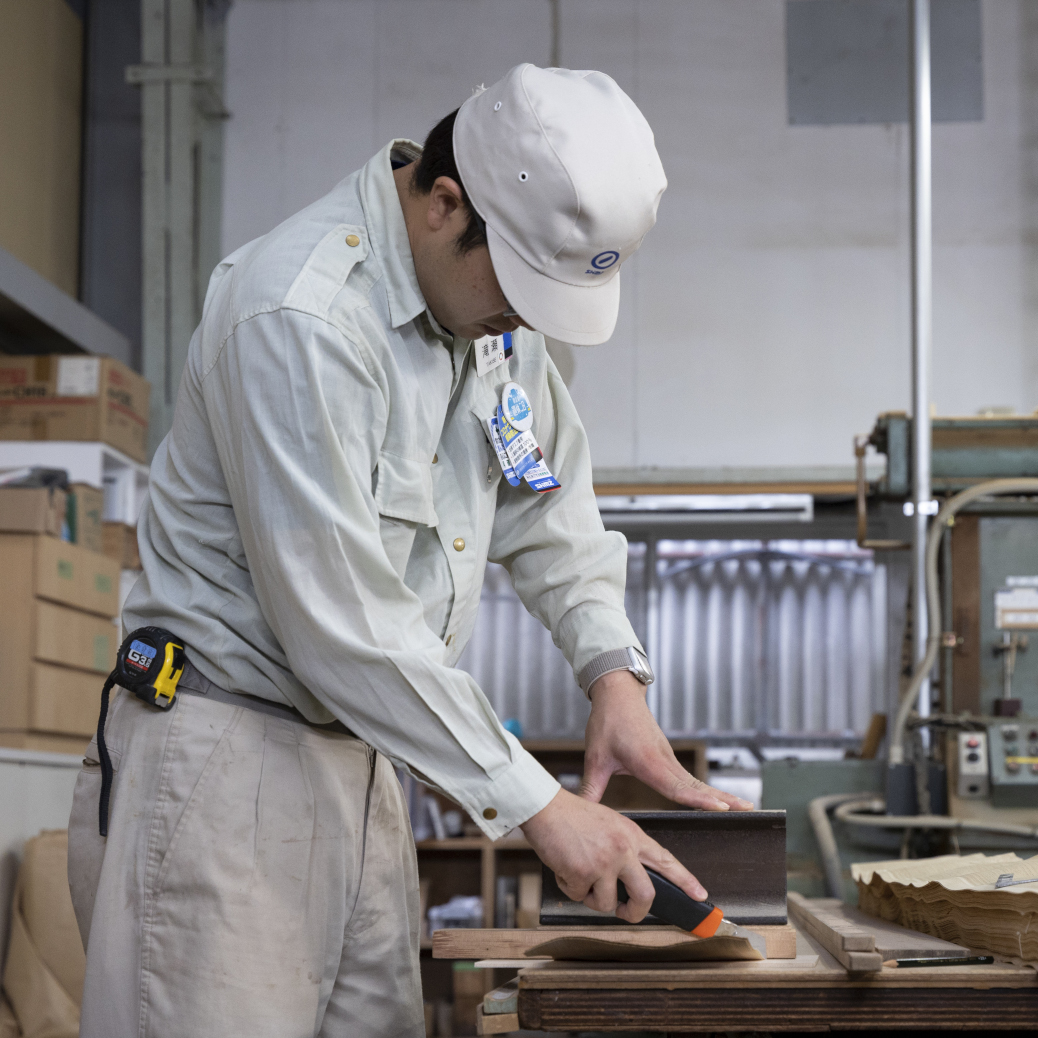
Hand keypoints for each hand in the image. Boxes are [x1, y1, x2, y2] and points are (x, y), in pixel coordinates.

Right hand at [520, 788, 706, 922]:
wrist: (545, 808)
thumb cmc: (571, 816)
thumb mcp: (608, 824)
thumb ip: (623, 848)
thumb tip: (625, 881)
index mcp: (632, 835)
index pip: (666, 861)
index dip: (685, 881)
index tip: (699, 896)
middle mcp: (624, 849)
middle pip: (645, 894)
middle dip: (636, 912)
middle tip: (626, 913)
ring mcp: (606, 862)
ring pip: (607, 902)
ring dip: (589, 896)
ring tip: (577, 873)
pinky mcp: (585, 872)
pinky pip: (579, 896)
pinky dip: (569, 887)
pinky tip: (564, 867)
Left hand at [581, 670, 752, 810]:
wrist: (618, 693)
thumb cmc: (607, 723)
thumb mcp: (595, 757)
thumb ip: (591, 788)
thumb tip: (580, 812)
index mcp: (648, 762)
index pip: (677, 786)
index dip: (699, 799)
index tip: (722, 808)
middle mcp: (664, 760)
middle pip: (697, 785)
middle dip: (723, 799)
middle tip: (750, 810)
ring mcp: (669, 758)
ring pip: (697, 781)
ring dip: (721, 794)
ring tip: (747, 806)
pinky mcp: (668, 757)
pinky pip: (689, 777)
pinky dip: (707, 789)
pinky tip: (718, 800)